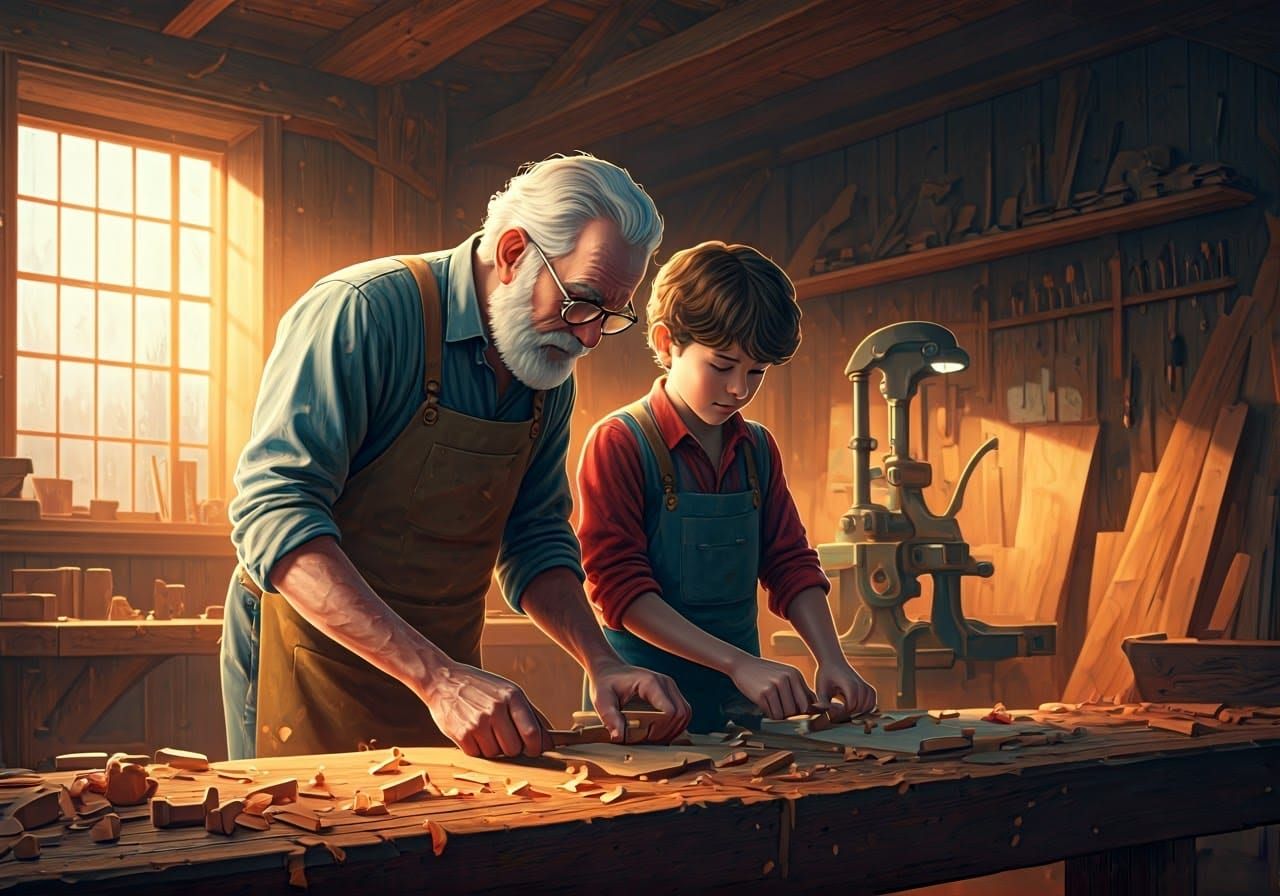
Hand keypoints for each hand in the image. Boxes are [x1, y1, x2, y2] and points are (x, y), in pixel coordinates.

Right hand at [420, 662, 551, 757]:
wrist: (442, 680)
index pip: (532, 733)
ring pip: (497, 754)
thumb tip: (550, 739)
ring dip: (494, 748)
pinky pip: (478, 755)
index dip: (536, 747)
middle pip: (515, 748)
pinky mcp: (461, 734)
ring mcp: (477, 723)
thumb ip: (530, 713)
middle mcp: (495, 709)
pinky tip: (473, 733)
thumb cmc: (481, 687)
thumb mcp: (508, 690)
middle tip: (505, 737)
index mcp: (511, 696)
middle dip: (513, 748)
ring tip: (487, 731)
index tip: (534, 750)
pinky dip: (478, 748)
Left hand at [587, 659, 691, 742]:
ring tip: (654, 737)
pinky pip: (683, 712)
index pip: (670, 711)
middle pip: (681, 714)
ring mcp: (670, 687)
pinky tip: (659, 732)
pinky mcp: (670, 692)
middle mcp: (665, 682)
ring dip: (674, 730)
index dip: (660, 729)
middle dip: (667, 732)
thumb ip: (610, 718)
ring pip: (686, 713)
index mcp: (650, 683)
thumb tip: (619, 737)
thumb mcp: (601, 701)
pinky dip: (675, 725)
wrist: (608, 669)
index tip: (644, 736)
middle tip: (648, 739)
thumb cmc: (605, 684)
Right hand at [728, 655, 815, 719]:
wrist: (742, 664)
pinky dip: (770, 714)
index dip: (803, 712)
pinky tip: (765, 706)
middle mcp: (786, 679)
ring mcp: (774, 686)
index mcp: (795, 674)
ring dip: (779, 716)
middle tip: (782, 712)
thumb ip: (798, 689)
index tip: (796, 715)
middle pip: (797, 710)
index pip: (807, 702)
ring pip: (785, 714)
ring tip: (773, 708)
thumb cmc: (765, 672)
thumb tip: (813, 708)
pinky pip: (772, 714)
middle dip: (790, 716)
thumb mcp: (784, 674)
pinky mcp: (762, 693)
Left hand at [814, 662, 877, 720]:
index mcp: (849, 685)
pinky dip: (866, 708)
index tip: (833, 710)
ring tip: (845, 708)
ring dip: (857, 712)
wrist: (833, 662)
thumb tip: (827, 715)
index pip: (851, 706)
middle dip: (848, 713)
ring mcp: (866, 686)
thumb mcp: (820, 689)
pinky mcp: (869, 688)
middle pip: (859, 708)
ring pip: (868, 707)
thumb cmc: (825, 675)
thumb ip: (823, 703)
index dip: (841, 712)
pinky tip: (854, 707)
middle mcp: (860, 685)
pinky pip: (873, 703)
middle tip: (837, 710)